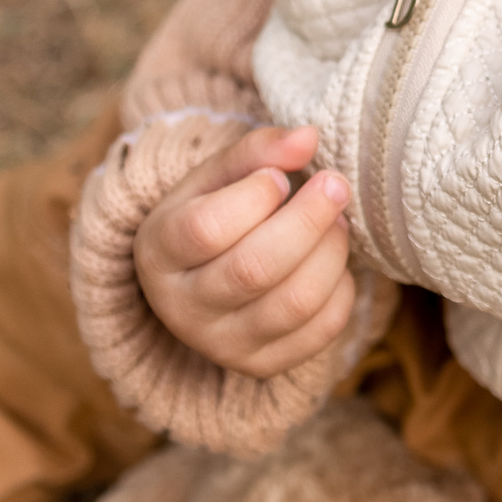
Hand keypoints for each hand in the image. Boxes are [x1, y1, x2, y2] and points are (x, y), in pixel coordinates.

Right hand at [135, 124, 358, 378]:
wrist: (202, 280)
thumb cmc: (210, 216)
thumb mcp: (216, 177)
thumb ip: (258, 151)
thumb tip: (309, 137)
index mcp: (160, 252)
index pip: (206, 229)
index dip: (254, 196)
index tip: (279, 177)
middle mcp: (183, 309)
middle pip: (254, 269)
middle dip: (309, 219)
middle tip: (336, 185)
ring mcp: (223, 345)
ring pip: (294, 302)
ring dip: (331, 251)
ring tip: (337, 221)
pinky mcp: (264, 364)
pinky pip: (322, 329)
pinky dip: (341, 288)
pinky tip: (331, 261)